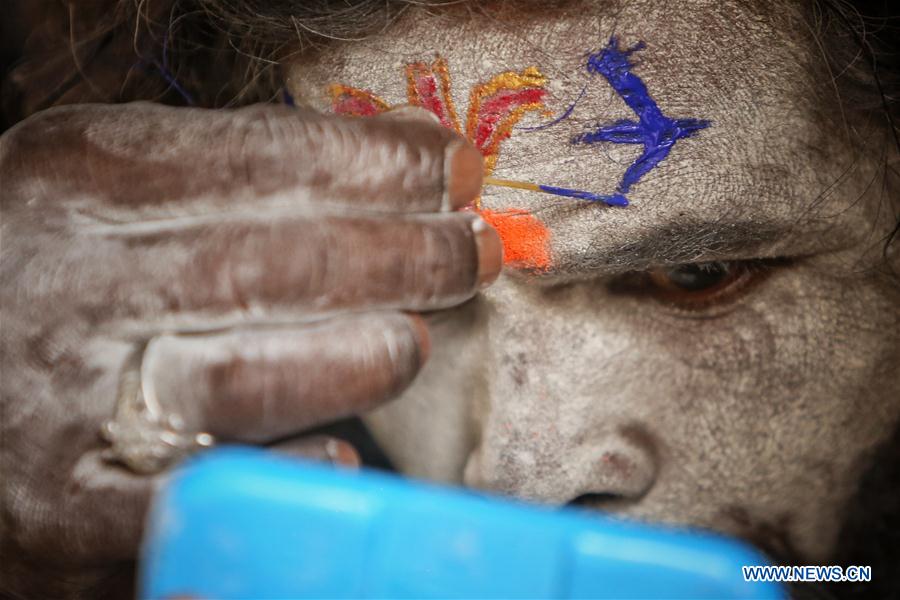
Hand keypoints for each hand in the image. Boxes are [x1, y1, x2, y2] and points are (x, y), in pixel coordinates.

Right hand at [0, 102, 497, 594]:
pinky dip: (294, 469)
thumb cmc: (41, 266)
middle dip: (410, 256)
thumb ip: (230, 170)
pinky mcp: (72, 509)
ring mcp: (69, 402)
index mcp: (81, 179)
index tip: (456, 167)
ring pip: (257, 377)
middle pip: (286, 266)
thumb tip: (393, 160)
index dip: (385, 163)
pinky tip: (341, 449)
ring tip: (409, 341)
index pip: (271, 158)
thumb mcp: (106, 186)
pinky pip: (208, 492)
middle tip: (474, 253)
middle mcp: (73, 284)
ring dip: (365, 358)